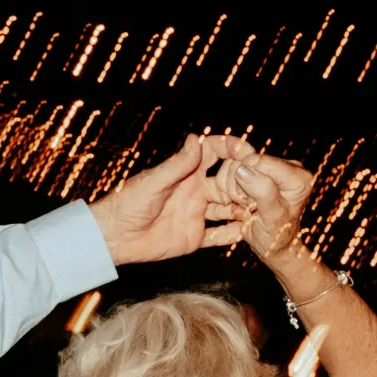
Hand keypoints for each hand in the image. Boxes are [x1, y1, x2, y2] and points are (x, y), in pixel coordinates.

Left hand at [87, 135, 245, 265]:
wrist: (114, 236)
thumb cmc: (127, 203)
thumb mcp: (153, 182)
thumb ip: (177, 164)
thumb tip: (196, 139)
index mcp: (186, 173)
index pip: (214, 153)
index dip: (231, 148)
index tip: (248, 152)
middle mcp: (195, 191)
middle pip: (229, 182)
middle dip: (245, 181)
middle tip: (260, 186)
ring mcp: (197, 214)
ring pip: (229, 208)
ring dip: (245, 207)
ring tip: (263, 209)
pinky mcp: (194, 237)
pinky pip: (219, 236)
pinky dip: (234, 234)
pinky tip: (251, 233)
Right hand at [204, 137, 313, 259]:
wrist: (274, 246)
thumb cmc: (276, 237)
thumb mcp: (272, 217)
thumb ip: (263, 191)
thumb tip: (243, 170)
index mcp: (298, 177)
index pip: (259, 161)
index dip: (246, 182)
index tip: (251, 204)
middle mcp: (288, 167)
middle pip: (246, 161)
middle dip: (238, 185)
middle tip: (248, 206)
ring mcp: (272, 169)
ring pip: (235, 164)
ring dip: (232, 188)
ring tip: (244, 205)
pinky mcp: (259, 172)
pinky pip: (233, 169)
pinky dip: (229, 186)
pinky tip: (239, 200)